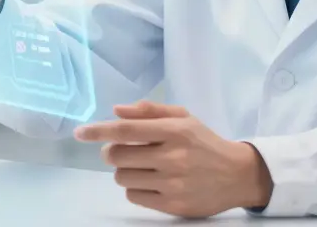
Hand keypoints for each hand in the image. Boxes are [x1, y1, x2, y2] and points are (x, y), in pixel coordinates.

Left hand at [74, 101, 273, 217]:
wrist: (237, 175)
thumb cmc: (204, 142)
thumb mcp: (183, 118)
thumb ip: (150, 111)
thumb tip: (116, 111)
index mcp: (174, 130)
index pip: (126, 130)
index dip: (98, 131)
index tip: (79, 133)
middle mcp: (172, 157)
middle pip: (117, 156)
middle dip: (113, 152)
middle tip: (123, 150)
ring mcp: (172, 183)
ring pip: (122, 177)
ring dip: (124, 170)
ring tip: (141, 166)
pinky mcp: (173, 205)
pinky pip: (134, 196)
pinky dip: (135, 188)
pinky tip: (151, 181)